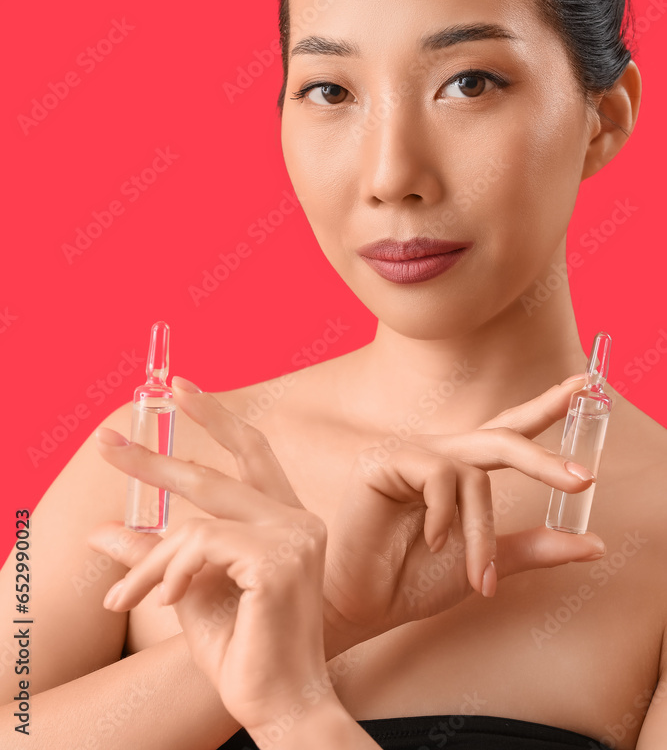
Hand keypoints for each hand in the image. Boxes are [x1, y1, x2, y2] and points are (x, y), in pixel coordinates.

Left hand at [88, 378, 335, 733]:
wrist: (279, 706)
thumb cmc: (243, 652)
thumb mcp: (186, 590)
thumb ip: (156, 553)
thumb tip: (105, 529)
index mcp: (286, 521)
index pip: (252, 453)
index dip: (217, 416)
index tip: (178, 388)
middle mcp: (298, 520)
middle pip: (214, 474)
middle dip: (152, 462)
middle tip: (104, 443)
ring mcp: (293, 537)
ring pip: (195, 521)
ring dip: (150, 561)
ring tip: (126, 598)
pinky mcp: (277, 560)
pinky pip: (200, 546)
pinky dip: (171, 572)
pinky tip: (169, 600)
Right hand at [322, 375, 606, 642]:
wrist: (365, 606)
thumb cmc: (415, 580)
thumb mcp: (488, 562)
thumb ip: (534, 547)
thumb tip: (595, 544)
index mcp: (460, 469)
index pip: (507, 429)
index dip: (543, 407)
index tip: (583, 385)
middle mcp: (438, 454)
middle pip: (499, 438)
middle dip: (542, 459)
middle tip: (583, 480)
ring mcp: (409, 452)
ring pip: (473, 474)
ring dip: (482, 533)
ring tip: (480, 580)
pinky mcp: (384, 460)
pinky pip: (438, 477)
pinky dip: (442, 519)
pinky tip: (429, 543)